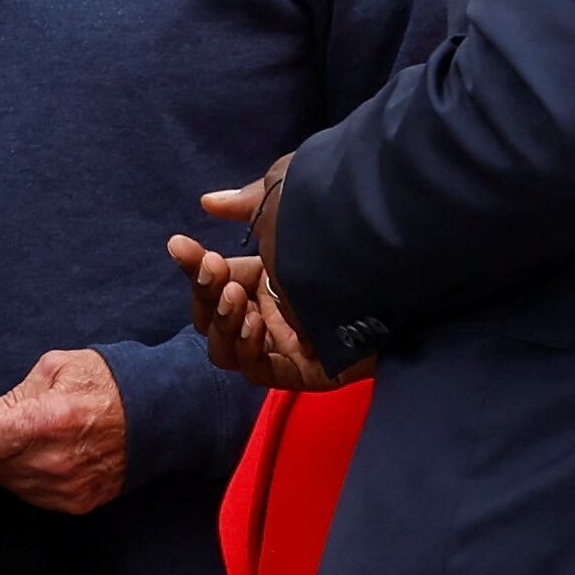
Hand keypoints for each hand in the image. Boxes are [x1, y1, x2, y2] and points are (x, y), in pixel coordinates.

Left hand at [0, 349, 126, 512]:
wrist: (157, 413)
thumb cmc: (106, 384)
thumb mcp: (54, 369)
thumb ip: (9, 398)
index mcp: (48, 420)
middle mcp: (56, 461)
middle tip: (10, 425)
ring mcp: (67, 486)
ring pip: (9, 483)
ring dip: (9, 462)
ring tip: (34, 438)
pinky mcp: (77, 503)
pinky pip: (32, 496)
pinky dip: (30, 477)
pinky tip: (47, 455)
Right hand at [171, 169, 364, 392]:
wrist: (394, 249)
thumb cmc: (342, 221)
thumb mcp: (290, 203)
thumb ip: (247, 207)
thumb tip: (208, 202)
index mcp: (266, 277)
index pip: (215, 280)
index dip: (194, 265)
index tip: (180, 244)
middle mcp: (273, 311)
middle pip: (214, 316)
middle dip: (205, 293)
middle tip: (216, 270)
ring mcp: (288, 343)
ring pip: (227, 349)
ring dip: (222, 322)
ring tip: (235, 297)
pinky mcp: (306, 371)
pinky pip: (260, 371)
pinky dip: (247, 350)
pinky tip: (255, 324)